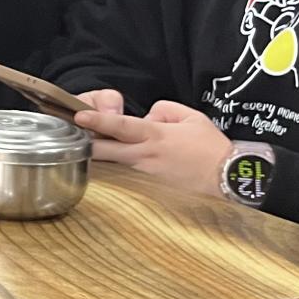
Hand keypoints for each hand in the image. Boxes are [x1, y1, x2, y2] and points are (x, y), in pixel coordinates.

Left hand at [74, 95, 229, 194]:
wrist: (230, 179)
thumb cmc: (212, 148)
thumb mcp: (191, 117)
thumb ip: (164, 110)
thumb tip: (148, 116)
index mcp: (155, 135)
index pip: (120, 126)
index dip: (97, 121)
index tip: (78, 117)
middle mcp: (146, 155)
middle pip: (106, 151)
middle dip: (85, 145)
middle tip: (69, 138)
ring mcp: (146, 174)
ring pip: (114, 165)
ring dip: (99, 158)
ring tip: (85, 150)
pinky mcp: (150, 188)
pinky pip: (127, 176)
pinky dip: (118, 171)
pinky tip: (112, 168)